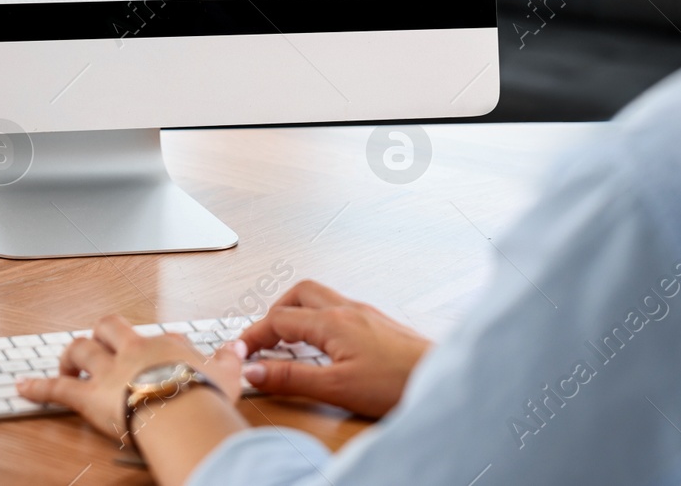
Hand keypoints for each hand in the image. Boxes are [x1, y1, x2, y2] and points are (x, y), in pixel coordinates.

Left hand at [17, 315, 246, 440]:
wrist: (182, 410)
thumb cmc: (204, 396)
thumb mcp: (228, 375)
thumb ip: (229, 360)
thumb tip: (238, 348)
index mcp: (167, 346)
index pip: (157, 336)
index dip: (152, 345)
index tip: (155, 355)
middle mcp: (135, 351)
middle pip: (110, 327)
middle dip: (102, 335)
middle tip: (99, 347)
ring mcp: (110, 371)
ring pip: (82, 350)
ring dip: (71, 356)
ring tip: (66, 364)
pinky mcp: (90, 396)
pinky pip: (59, 389)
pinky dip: (39, 387)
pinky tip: (23, 387)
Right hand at [240, 280, 431, 418]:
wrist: (441, 378)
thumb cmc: (397, 382)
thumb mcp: (335, 387)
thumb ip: (291, 377)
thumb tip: (253, 370)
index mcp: (332, 321)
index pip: (278, 319)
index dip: (253, 335)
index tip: (239, 352)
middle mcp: (347, 309)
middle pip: (298, 294)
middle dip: (273, 312)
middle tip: (261, 339)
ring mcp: (364, 314)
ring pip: (319, 298)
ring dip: (296, 313)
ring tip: (288, 341)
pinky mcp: (377, 324)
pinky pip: (337, 309)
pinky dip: (318, 320)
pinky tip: (324, 345)